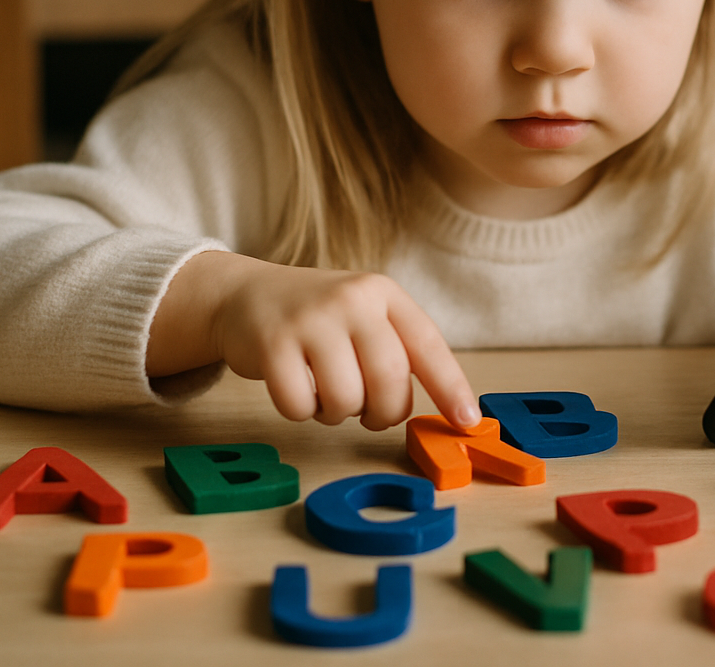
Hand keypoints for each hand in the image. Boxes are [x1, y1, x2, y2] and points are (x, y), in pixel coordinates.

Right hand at [147, 251, 478, 430]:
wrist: (246, 294)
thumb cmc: (319, 319)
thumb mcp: (365, 316)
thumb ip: (400, 351)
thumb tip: (451, 409)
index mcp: (383, 293)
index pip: (428, 345)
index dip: (451, 387)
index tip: (468, 422)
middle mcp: (352, 300)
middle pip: (388, 381)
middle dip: (382, 413)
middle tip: (367, 413)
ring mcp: (310, 319)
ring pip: (345, 399)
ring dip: (336, 413)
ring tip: (323, 390)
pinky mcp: (272, 343)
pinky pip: (299, 406)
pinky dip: (298, 410)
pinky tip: (293, 386)